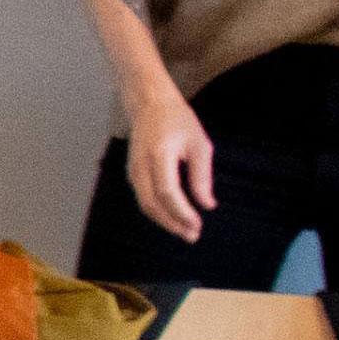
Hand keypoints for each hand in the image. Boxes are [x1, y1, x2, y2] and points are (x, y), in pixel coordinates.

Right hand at [115, 85, 218, 242]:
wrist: (149, 104)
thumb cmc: (178, 120)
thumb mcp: (199, 144)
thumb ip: (202, 176)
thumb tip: (207, 205)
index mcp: (159, 154)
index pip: (168, 192)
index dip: (182, 212)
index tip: (198, 224)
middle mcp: (141, 165)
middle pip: (152, 204)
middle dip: (172, 223)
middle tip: (192, 236)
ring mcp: (133, 169)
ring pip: (145, 204)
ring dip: (164, 221)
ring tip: (184, 231)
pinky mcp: (132, 173)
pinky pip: (142, 198)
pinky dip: (157, 211)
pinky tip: (172, 216)